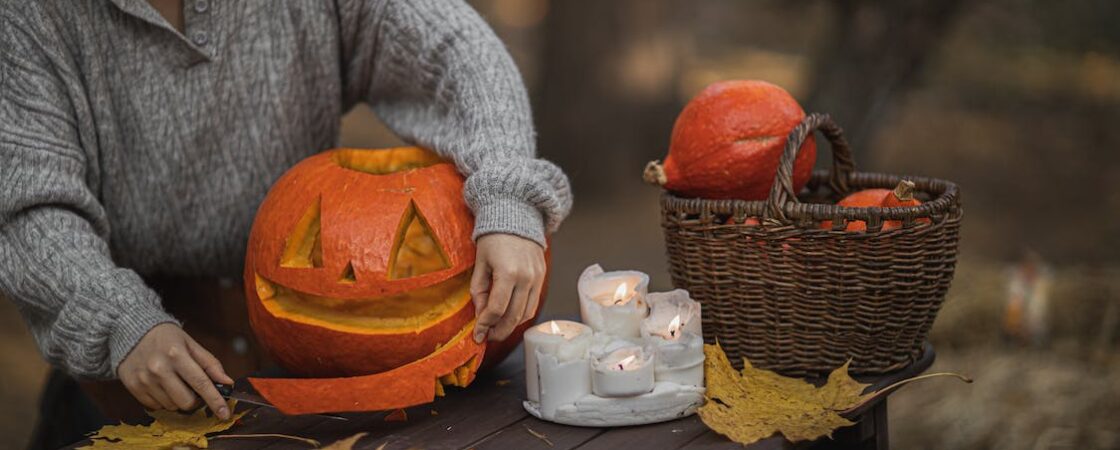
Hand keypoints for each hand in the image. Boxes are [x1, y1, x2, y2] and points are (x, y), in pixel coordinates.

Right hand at [117, 323, 234, 419]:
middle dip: (196, 401)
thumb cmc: (166, 338)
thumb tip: (227, 382)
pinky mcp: (133, 388)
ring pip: (171, 406)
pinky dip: (163, 400)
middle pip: (186, 402)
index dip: (215, 401)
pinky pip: (155, 407)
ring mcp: (144, 380)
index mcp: (176, 354)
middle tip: (194, 389)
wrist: (131, 331)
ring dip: (178, 400)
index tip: (225, 413)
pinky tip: (161, 385)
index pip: (201, 383)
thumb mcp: (191, 344)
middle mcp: (159, 369)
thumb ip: (210, 364)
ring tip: (175, 382)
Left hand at [470, 233, 545, 342]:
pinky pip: (533, 303)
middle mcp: (526, 278)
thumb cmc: (493, 238)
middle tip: (487, 337)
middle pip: (513, 316)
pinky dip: (521, 314)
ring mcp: (537, 278)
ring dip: (511, 326)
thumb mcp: (480, 263)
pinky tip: (509, 316)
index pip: (496, 309)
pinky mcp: (542, 277)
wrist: (516, 216)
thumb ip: (479, 291)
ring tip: (497, 329)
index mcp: (508, 273)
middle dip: (498, 331)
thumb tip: (480, 316)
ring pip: (526, 314)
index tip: (477, 335)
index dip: (485, 325)